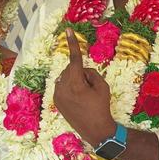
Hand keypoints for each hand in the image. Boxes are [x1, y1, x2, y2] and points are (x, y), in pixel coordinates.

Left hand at [53, 28, 115, 145]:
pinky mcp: (55, 101)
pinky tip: (78, 98)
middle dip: (80, 71)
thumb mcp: (103, 87)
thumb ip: (91, 73)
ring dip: (74, 79)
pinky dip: (69, 86)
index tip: (67, 30)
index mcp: (75, 84)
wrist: (95, 130)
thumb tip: (81, 70)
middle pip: (70, 68)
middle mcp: (63, 88)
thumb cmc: (102, 107)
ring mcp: (57, 95)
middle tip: (91, 86)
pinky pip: (61, 85)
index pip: (74, 59)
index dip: (72, 43)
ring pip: (65, 76)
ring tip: (84, 94)